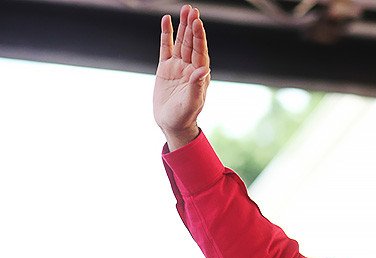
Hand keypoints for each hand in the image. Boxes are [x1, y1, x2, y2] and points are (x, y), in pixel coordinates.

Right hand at [153, 5, 209, 150]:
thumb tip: (203, 71)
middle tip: (192, 10)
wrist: (172, 123)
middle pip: (191, 42)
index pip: (200, 51)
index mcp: (200, 74)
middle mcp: (190, 67)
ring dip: (182, 27)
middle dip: (192, 26)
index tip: (197, 22)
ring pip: (180, 42)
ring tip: (185, 10)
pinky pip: (165, 47)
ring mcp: (178, 66)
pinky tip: (167, 21)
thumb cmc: (185, 115)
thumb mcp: (192, 102)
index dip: (199, 36)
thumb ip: (197, 86)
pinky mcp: (165, 68)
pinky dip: (166, 34)